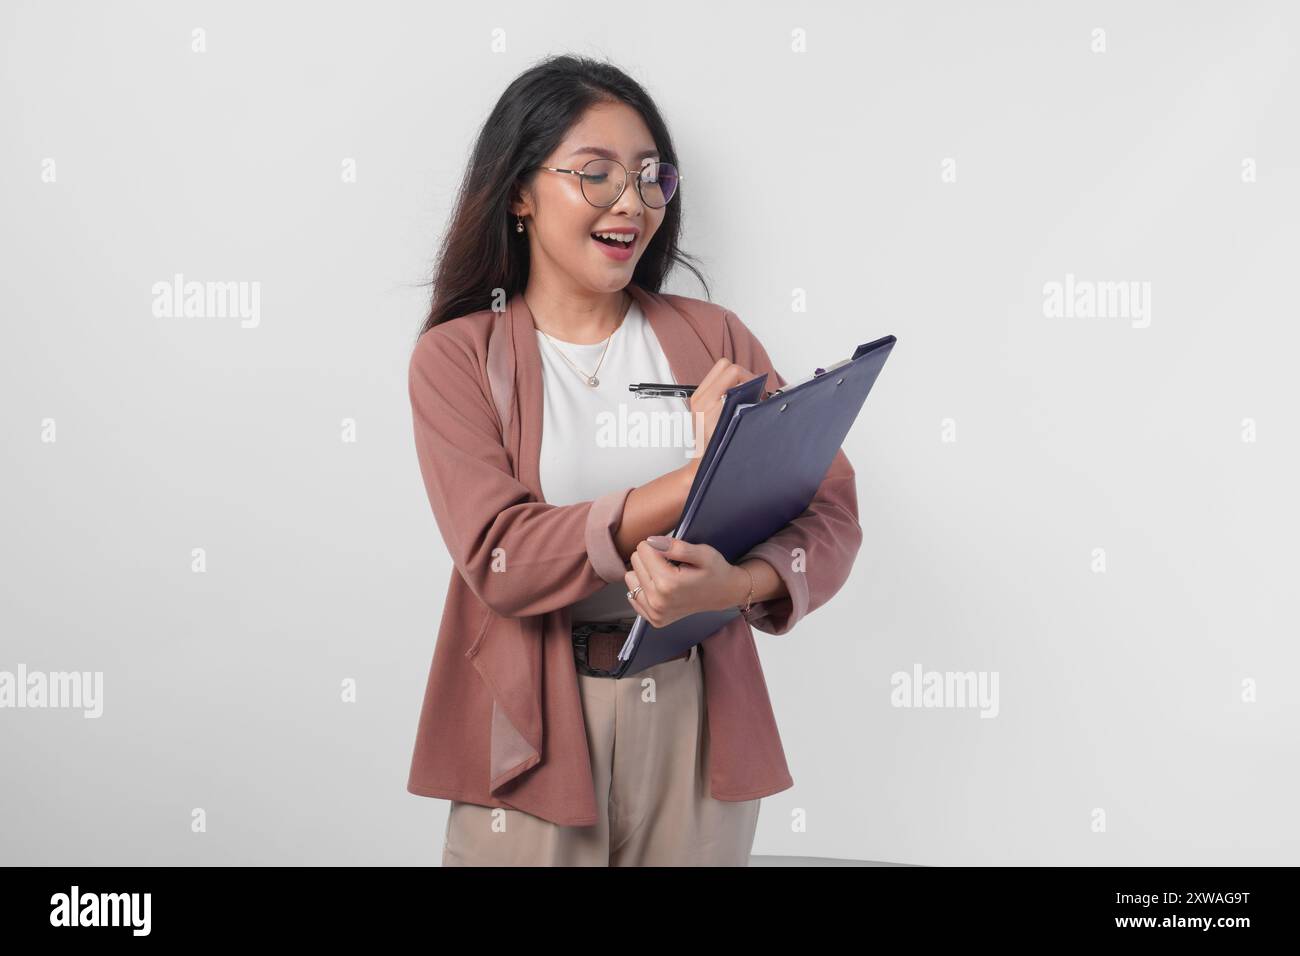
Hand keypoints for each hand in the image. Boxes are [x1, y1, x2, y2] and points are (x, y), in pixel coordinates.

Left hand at [624, 535, 746, 628]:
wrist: (723, 594)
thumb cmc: (714, 571)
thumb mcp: (702, 553)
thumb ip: (676, 547)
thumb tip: (651, 541)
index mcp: (668, 583)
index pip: (643, 549)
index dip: (658, 546)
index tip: (672, 553)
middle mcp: (658, 601)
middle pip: (635, 562)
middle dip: (651, 558)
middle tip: (671, 565)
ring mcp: (655, 613)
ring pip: (631, 578)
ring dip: (645, 573)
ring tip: (666, 576)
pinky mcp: (653, 619)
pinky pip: (632, 595)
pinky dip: (644, 588)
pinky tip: (661, 588)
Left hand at [685, 358, 756, 471]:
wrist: (703, 462)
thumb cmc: (719, 449)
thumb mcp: (737, 425)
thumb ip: (747, 405)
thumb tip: (759, 390)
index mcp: (708, 402)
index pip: (732, 371)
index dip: (749, 377)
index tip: (757, 388)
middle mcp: (700, 397)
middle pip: (725, 365)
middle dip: (741, 374)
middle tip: (751, 389)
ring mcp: (697, 397)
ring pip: (719, 370)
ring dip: (734, 379)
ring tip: (743, 393)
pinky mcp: (697, 399)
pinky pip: (715, 380)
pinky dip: (727, 384)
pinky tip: (734, 397)